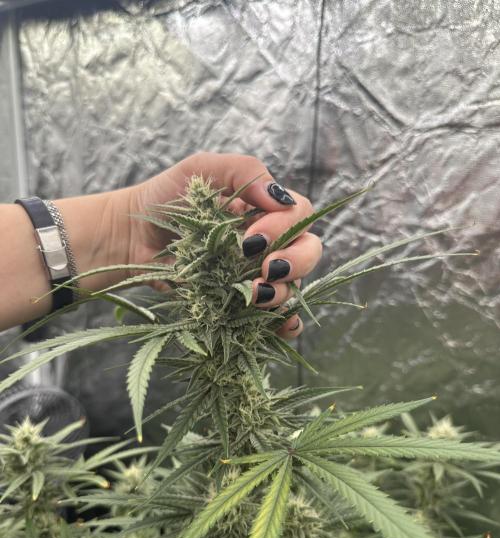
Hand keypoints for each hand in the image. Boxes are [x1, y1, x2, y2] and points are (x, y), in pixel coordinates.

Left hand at [122, 152, 322, 338]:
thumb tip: (280, 199)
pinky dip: (285, 323)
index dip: (284, 228)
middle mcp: (267, 243)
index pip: (299, 216)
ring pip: (293, 286)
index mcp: (263, 210)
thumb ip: (244, 172)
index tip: (250, 237)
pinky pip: (276, 317)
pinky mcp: (239, 303)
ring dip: (283, 293)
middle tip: (264, 268)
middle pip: (307, 252)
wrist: (131, 236)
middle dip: (294, 262)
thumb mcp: (201, 169)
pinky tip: (281, 325)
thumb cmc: (165, 197)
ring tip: (254, 296)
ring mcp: (254, 275)